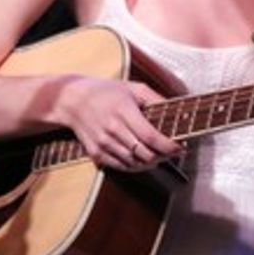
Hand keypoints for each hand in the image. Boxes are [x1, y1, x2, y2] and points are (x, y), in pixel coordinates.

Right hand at [56, 76, 182, 171]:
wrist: (72, 100)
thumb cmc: (106, 92)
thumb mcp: (134, 88)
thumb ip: (156, 99)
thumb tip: (177, 110)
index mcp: (123, 111)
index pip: (150, 136)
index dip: (169, 145)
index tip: (181, 147)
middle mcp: (112, 129)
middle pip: (144, 153)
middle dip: (163, 156)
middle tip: (173, 152)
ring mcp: (103, 143)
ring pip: (134, 163)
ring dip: (151, 163)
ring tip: (160, 155)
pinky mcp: (96, 153)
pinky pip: (121, 166)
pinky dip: (135, 166)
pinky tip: (143, 159)